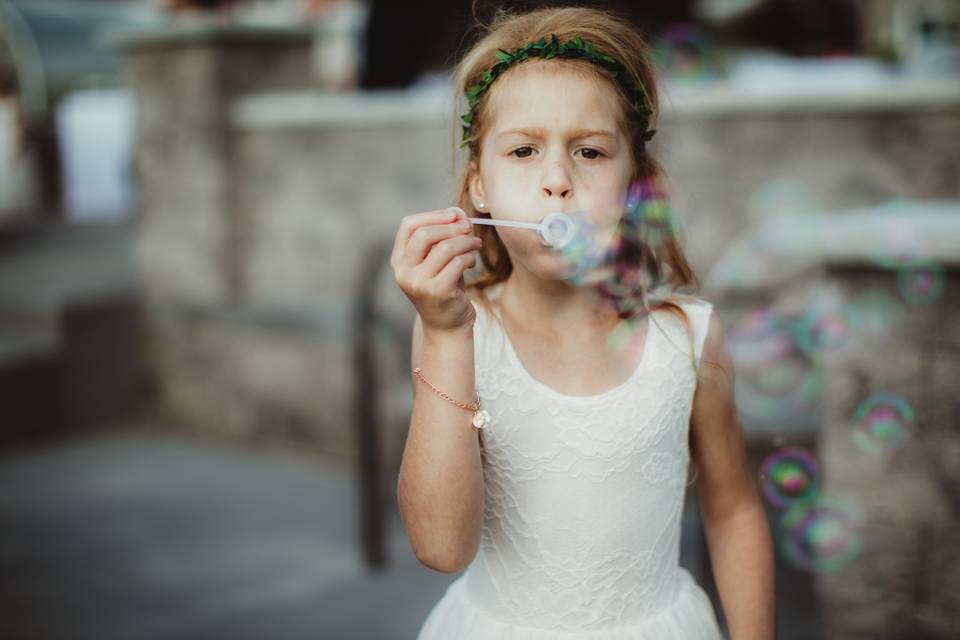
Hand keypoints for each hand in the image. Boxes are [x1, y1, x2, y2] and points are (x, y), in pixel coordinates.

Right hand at [391, 207, 482, 333]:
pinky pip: (457, 263)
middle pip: (425, 234)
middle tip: (469, 227)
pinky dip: (469, 257)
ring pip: (445, 247)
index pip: (408, 225)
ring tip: (475, 244)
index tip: (454, 215)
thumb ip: (444, 237)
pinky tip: (472, 261)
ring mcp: (418, 283)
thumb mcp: (438, 261)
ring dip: (465, 241)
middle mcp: (403, 271)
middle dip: (451, 226)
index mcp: (399, 260)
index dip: (433, 215)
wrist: (446, 326)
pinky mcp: (436, 292)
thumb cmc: (444, 288)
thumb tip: (458, 213)